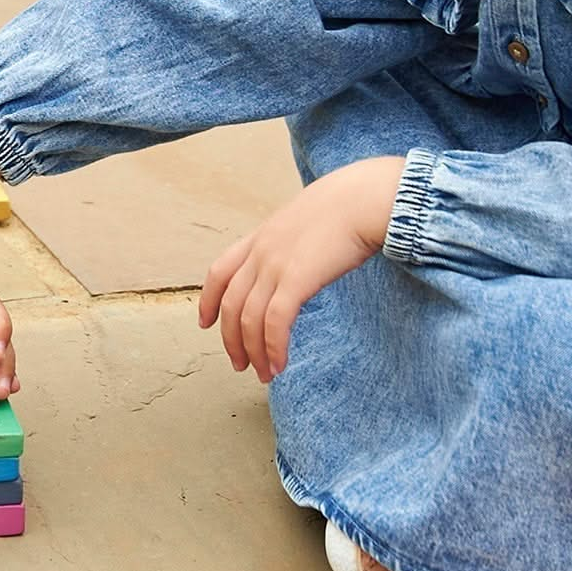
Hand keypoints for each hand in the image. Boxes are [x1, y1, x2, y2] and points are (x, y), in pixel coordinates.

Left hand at [198, 156, 405, 381]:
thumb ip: (296, 241)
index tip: (206, 322)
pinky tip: (279, 364)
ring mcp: (275, 265)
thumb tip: (306, 257)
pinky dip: (273, 348)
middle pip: (230, 304)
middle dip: (231, 340)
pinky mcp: (295, 279)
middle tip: (240, 364)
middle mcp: (261, 251)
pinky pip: (274, 323)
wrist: (365, 197)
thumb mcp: (308, 220)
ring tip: (264, 373)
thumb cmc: (350, 206)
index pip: (219, 271)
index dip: (208, 300)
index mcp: (261, 236)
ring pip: (249, 319)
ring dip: (254, 352)